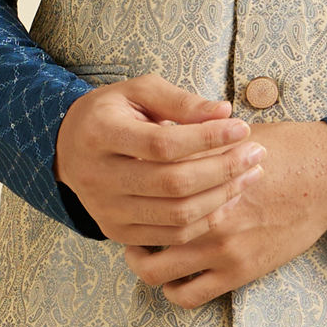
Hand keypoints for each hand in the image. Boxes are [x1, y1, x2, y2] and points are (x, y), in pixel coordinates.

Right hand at [54, 73, 265, 246]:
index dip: (207, 139)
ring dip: (222, 197)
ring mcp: (107, 211)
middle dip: (223, 169)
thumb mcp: (140, 91)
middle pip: (173, 184)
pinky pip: (171, 235)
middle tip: (257, 152)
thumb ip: (181, 101)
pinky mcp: (117, 232)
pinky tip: (229, 198)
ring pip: (176, 216)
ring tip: (251, 174)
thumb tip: (225, 112)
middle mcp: (99, 178)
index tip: (242, 127)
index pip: (162, 144)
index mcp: (100, 134)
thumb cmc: (114, 112)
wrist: (68, 148)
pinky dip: (206, 220)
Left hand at [122, 120, 326, 307]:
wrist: (324, 175)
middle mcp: (205, 212)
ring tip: (141, 251)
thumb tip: (155, 132)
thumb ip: (195, 139)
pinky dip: (172, 288)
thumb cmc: (281, 148)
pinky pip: (188, 294)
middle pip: (142, 229)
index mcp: (201, 174)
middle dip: (127, 226)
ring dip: (141, 261)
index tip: (125, 184)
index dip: (129, 185)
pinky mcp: (238, 270)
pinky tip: (173, 273)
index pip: (146, 186)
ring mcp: (220, 246)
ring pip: (155, 269)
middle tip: (126, 221)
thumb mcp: (234, 133)